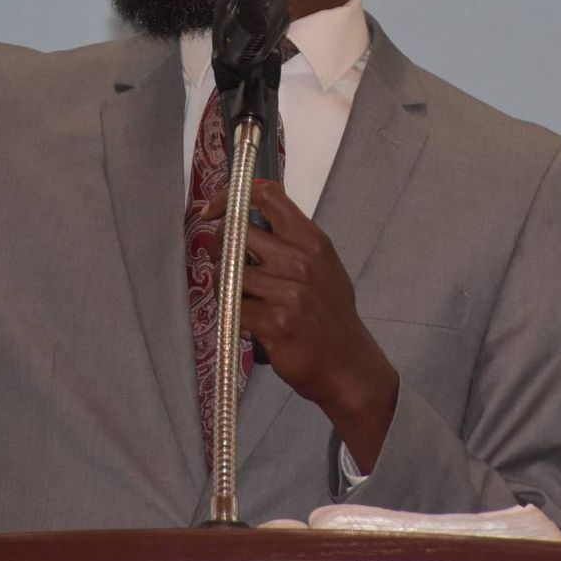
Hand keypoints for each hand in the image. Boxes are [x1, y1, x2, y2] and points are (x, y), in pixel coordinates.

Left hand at [201, 180, 399, 470]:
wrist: (347, 364)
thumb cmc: (330, 313)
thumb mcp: (322, 265)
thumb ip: (290, 241)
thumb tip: (245, 222)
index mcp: (311, 240)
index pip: (267, 197)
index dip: (232, 198)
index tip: (213, 211)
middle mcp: (300, 260)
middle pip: (238, 233)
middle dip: (221, 247)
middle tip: (224, 263)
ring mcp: (288, 291)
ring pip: (231, 272)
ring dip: (226, 284)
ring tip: (238, 296)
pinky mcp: (275, 322)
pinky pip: (234, 306)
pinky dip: (234, 312)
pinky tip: (248, 319)